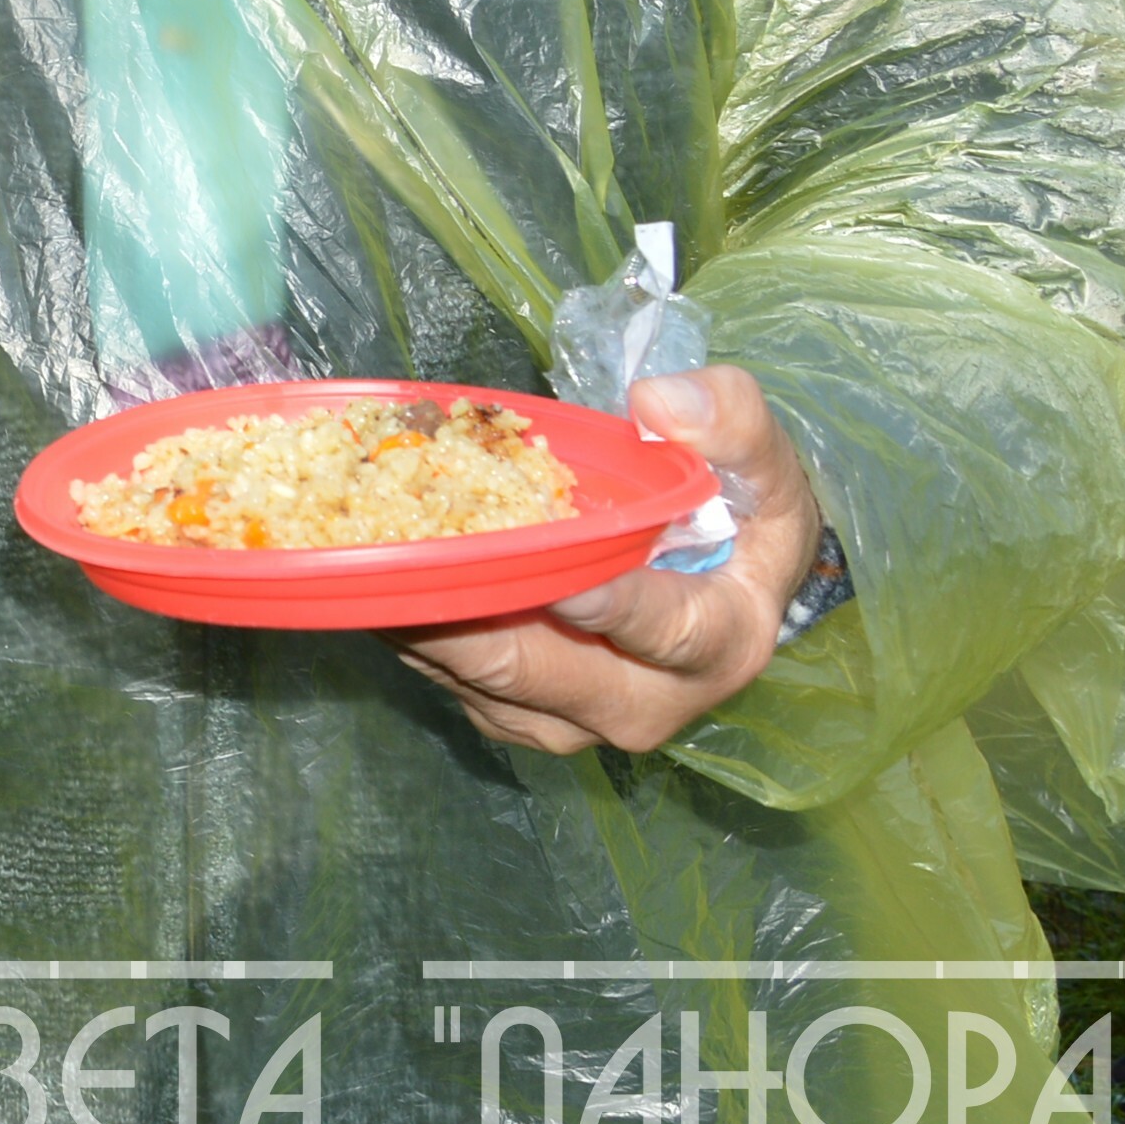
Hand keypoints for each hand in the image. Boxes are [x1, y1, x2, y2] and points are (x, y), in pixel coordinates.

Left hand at [384, 366, 822, 755]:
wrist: (712, 595)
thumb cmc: (739, 525)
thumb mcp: (767, 471)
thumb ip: (735, 426)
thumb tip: (657, 405)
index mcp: (714, 648)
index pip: (657, 629)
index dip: (603, 602)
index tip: (553, 574)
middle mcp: (635, 706)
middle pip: (526, 664)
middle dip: (453, 601)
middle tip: (386, 539)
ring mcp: (562, 719)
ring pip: (467, 670)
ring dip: (411, 604)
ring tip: (357, 537)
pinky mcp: (506, 713)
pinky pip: (440, 667)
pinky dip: (406, 610)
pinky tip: (370, 553)